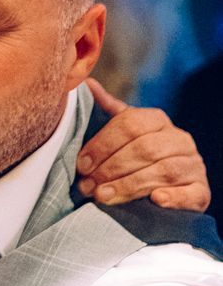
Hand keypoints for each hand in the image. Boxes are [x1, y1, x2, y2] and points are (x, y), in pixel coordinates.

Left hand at [76, 80, 209, 211]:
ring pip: (164, 171)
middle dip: (112, 168)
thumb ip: (110, 112)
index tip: (82, 164)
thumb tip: (87, 85)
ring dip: (130, 185)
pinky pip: (191, 193)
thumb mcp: (126, 132)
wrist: (174, 185)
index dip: (103, 144)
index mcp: (158, 120)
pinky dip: (174, 197)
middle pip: (145, 148)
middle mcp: (180, 139)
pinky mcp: (202, 191)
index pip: (130, 124)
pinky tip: (155, 200)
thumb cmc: (141, 156)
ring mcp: (194, 165)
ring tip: (104, 196)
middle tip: (88, 186)